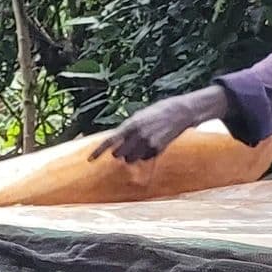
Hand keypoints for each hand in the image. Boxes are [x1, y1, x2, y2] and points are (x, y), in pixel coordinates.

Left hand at [90, 87, 228, 164]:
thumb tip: (115, 143)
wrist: (181, 112)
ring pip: (131, 159)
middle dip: (120, 153)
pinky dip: (146, 154)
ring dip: (133, 156)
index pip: (109, 141)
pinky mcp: (158, 149)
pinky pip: (145, 158)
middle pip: (118, 154)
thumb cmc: (157, 113)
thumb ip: (127, 130)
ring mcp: (148, 142)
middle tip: (128, 146)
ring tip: (142, 144)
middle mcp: (137, 135)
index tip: (90, 159)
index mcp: (130, 124)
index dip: (98, 151)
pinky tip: (154, 144)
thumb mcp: (139, 117)